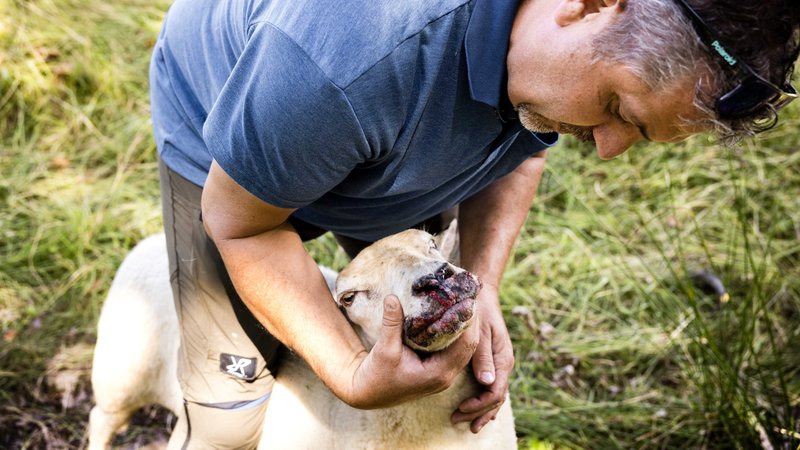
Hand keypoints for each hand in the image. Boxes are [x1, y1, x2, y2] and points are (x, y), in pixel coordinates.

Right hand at [341, 295, 478, 408]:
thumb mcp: (384, 349)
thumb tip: (392, 297)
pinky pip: (455, 351)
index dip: (470, 321)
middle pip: (470, 346)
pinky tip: (451, 318)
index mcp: (439, 372)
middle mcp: (446, 375)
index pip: (465, 344)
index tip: (468, 299)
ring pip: (464, 348)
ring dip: (465, 328)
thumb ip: (391, 324)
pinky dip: (456, 334)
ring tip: (463, 303)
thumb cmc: (377, 375)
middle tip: (469, 296)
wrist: (369, 393)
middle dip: (471, 322)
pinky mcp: (437, 370)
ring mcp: (443, 375)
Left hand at [451, 284, 513, 432]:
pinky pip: (492, 386)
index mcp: (502, 358)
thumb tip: (487, 382)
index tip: (461, 409)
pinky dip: (485, 401)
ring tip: (468, 424)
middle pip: (496, 398)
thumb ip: (482, 356)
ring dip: (482, 411)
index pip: (495, 391)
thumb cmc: (478, 310)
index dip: (479, 405)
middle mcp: (503, 363)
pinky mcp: (492, 360)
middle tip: (458, 421)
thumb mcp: (480, 332)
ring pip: (495, 395)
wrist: (482, 293)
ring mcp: (499, 363)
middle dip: (479, 412)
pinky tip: (475, 409)